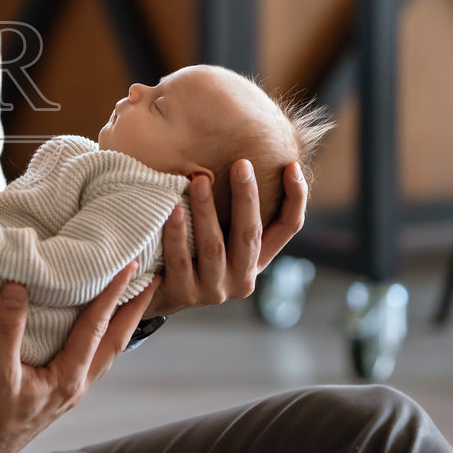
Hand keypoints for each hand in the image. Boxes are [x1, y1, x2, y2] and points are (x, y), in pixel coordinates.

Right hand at [0, 266, 156, 452]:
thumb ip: (7, 328)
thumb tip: (18, 287)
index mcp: (67, 378)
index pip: (96, 328)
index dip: (113, 295)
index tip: (130, 268)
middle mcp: (76, 385)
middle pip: (115, 342)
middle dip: (135, 310)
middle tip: (154, 281)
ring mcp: (69, 392)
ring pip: (105, 353)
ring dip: (121, 325)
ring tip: (131, 301)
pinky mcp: (57, 395)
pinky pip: (89, 360)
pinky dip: (100, 340)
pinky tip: (94, 333)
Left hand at [146, 159, 308, 317]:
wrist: (156, 296)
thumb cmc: (192, 253)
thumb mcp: (220, 234)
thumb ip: (233, 209)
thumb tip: (241, 156)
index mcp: (258, 260)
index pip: (288, 228)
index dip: (295, 198)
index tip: (292, 166)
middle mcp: (242, 278)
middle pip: (250, 233)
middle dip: (247, 197)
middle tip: (241, 164)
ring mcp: (214, 289)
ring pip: (213, 247)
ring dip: (206, 211)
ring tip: (198, 180)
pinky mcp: (184, 294)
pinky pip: (180, 260)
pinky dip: (176, 234)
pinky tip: (171, 211)